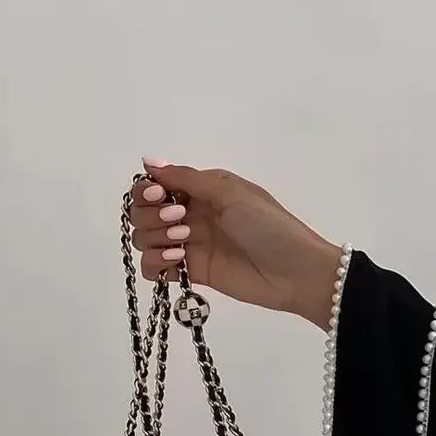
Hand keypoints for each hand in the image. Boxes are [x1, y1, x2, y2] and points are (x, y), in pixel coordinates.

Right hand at [130, 159, 342, 329]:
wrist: (293, 271)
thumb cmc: (267, 225)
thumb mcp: (229, 192)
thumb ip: (186, 178)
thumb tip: (147, 162)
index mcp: (200, 190)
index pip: (154, 185)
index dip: (147, 190)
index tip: (160, 196)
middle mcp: (190, 214)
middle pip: (142, 212)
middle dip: (150, 216)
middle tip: (181, 222)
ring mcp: (189, 245)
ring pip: (144, 239)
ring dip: (154, 238)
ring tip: (182, 243)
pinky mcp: (191, 273)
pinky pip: (154, 269)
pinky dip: (155, 264)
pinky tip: (177, 262)